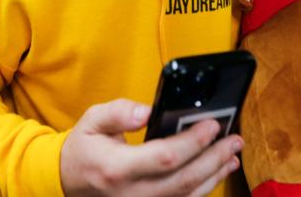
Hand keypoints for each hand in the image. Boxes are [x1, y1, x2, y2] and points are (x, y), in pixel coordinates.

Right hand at [60, 99, 242, 195]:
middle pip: (184, 180)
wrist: (66, 183)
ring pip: (188, 195)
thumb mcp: (91, 121)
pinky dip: (204, 188)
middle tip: (234, 138)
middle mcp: (133, 194)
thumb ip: (118, 112)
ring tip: (233, 153)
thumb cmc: (83, 150)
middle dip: (214, 158)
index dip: (192, 142)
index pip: (164, 157)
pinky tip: (217, 172)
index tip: (212, 125)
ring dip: (215, 174)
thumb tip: (146, 111)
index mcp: (116, 169)